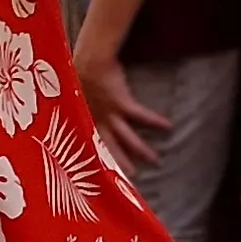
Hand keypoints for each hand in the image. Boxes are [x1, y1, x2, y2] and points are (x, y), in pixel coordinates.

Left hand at [77, 49, 169, 168]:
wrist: (88, 62)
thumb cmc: (79, 77)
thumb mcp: (73, 99)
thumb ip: (76, 110)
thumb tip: (73, 116)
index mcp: (84, 123)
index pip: (92, 149)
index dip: (98, 163)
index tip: (104, 177)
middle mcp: (97, 123)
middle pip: (111, 149)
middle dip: (122, 165)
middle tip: (132, 179)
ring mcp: (110, 114)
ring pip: (128, 137)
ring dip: (141, 150)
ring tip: (155, 160)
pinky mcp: (122, 103)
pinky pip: (141, 116)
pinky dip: (154, 121)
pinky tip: (168, 126)